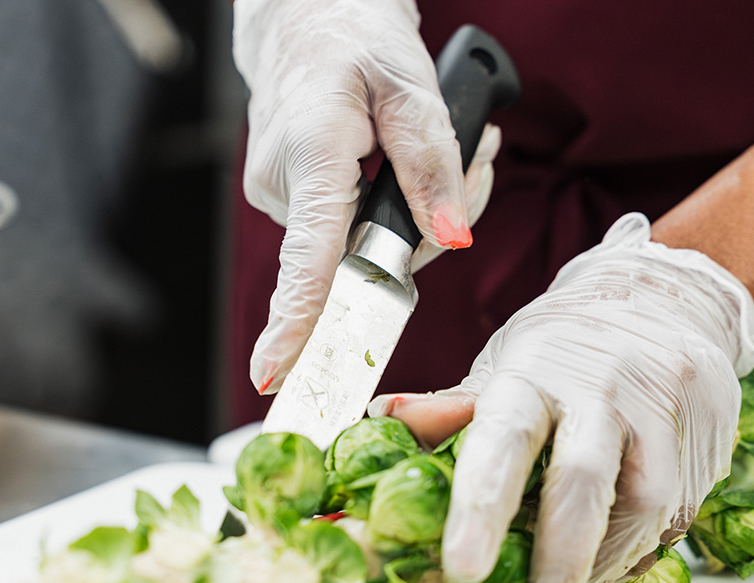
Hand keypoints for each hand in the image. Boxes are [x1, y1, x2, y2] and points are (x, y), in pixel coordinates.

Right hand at [233, 0, 494, 393]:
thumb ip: (433, 165)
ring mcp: (280, 197)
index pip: (307, 259)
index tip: (276, 375)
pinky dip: (390, 205)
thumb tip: (452, 239)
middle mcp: (283, 187)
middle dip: (432, 229)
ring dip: (418, 211)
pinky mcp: (290, 200)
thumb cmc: (354, 36)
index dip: (296, 323)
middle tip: (477, 157)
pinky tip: (402, 161)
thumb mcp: (411, 85)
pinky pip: (351, 229)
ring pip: (363, 245)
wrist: (306, 17)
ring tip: (443, 146)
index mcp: (310, 155)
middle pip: (365, 258)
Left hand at [369, 214, 753, 582]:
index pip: (505, 440)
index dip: (483, 507)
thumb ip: (454, 407)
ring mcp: (662, 412)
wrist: (665, 299)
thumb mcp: (506, 364)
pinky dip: (637, 553)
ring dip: (601, 572)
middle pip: (583, 487)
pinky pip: (675, 513)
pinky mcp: (706, 438)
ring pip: (644, 509)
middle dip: (558, 572)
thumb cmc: (564, 348)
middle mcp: (604, 389)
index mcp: (536, 371)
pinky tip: (606, 572)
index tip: (461, 572)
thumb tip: (381, 420)